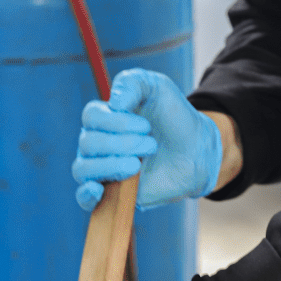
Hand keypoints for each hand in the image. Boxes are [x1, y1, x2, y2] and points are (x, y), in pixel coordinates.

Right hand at [73, 69, 222, 210]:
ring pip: (83, 169)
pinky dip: (86, 194)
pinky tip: (98, 189)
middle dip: (122, 144)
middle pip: (89, 143)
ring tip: (138, 164)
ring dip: (111, 165)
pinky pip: (84, 198)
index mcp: (104, 117)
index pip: (91, 117)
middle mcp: (97, 143)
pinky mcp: (112, 193)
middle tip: (151, 145)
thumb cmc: (174, 116)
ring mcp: (102, 168)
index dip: (116, 122)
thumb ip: (133, 82)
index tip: (146, 125)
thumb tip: (113, 103)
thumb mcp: (157, 87)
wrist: (196, 150)